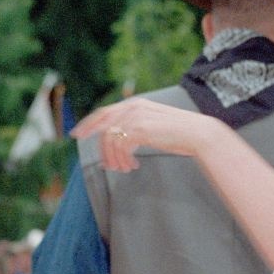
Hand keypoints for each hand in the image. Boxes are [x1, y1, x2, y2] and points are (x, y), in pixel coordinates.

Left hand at [72, 98, 222, 171]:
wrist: (197, 134)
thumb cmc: (177, 134)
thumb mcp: (151, 128)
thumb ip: (133, 131)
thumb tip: (115, 144)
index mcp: (135, 104)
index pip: (104, 112)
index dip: (88, 123)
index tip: (77, 134)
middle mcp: (133, 106)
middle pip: (103, 126)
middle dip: (99, 147)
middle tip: (106, 166)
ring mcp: (136, 116)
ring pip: (110, 140)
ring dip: (115, 159)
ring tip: (125, 169)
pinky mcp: (140, 128)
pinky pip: (120, 147)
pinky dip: (123, 160)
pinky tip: (133, 166)